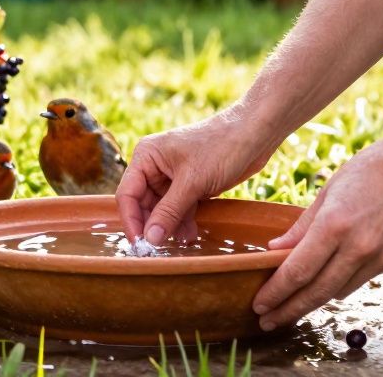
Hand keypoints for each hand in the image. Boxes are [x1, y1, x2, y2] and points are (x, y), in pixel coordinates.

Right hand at [116, 109, 278, 244]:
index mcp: (146, 157)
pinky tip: (191, 234)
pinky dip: (183, 221)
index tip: (140, 245)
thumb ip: (169, 212)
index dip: (131, 221)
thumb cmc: (221, 147)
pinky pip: (179, 207)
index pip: (127, 194)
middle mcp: (154, 166)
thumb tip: (150, 239)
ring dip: (170, 226)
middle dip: (153, 225)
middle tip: (160, 249)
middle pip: (143, 203)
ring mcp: (172, 175)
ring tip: (182, 241)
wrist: (255, 134)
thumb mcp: (192, 183)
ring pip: (162, 208)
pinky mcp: (190, 183)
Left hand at [252, 134, 382, 329]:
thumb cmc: (367, 171)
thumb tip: (274, 251)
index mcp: (334, 225)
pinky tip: (323, 288)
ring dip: (312, 302)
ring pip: (338, 292)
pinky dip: (338, 287)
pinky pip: (359, 282)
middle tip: (267, 322)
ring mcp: (380, 258)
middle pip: (317, 291)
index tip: (259, 306)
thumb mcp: (327, 192)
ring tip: (290, 307)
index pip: (298, 271)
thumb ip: (301, 227)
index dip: (276, 293)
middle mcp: (358, 247)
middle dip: (288, 310)